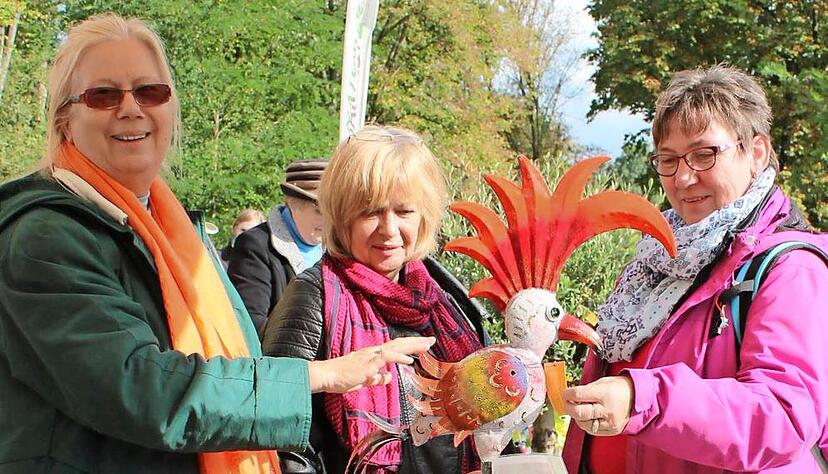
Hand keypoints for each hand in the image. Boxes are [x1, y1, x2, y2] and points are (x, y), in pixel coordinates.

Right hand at [307, 336, 434, 393]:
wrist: (326, 376)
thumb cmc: (341, 378)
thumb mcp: (363, 380)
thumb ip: (376, 378)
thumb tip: (389, 377)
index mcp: (372, 355)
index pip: (395, 347)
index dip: (409, 346)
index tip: (423, 345)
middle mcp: (373, 352)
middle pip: (398, 344)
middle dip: (416, 343)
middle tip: (432, 340)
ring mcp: (370, 356)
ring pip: (395, 347)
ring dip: (412, 346)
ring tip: (426, 345)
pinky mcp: (367, 363)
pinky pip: (386, 357)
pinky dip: (398, 357)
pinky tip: (409, 359)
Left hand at [562, 375, 633, 435]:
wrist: (639, 398)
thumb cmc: (620, 387)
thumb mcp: (602, 382)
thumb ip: (586, 389)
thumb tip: (571, 395)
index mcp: (604, 394)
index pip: (578, 395)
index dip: (567, 394)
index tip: (565, 393)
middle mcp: (606, 410)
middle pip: (579, 413)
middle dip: (568, 407)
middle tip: (567, 403)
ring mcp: (609, 422)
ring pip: (584, 424)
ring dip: (577, 417)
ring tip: (578, 410)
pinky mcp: (612, 430)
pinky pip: (593, 431)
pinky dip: (586, 424)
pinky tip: (587, 417)